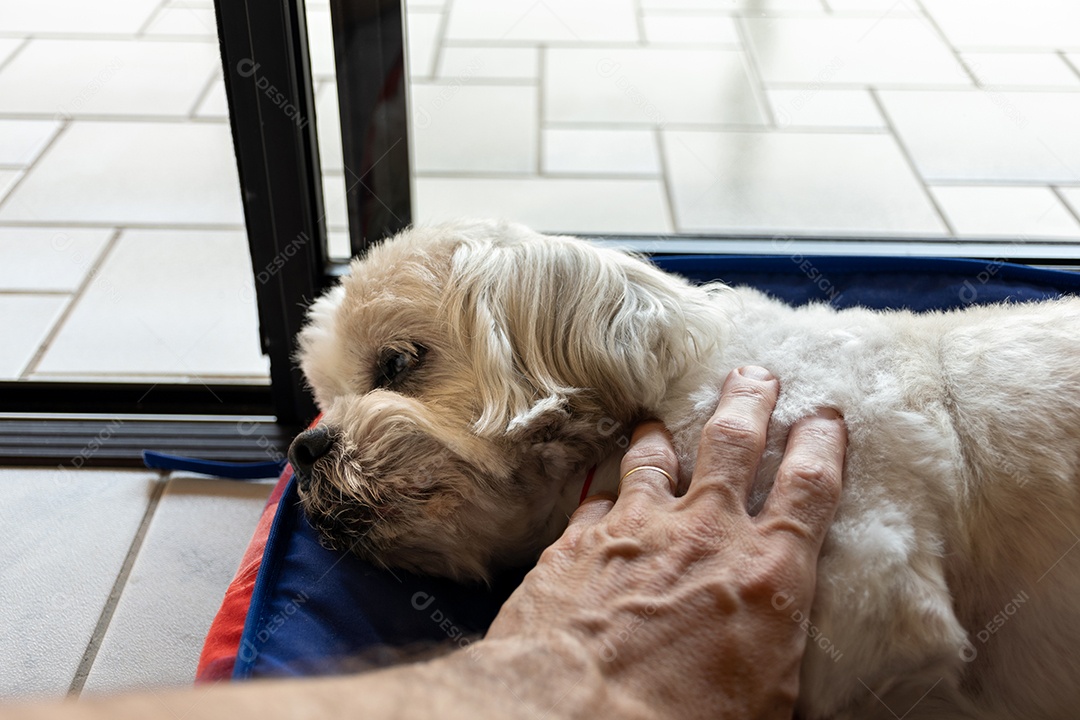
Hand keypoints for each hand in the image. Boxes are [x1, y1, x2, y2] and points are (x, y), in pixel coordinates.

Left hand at [486, 366, 845, 719]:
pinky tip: (603, 488)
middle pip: (734, 442)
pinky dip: (606, 490)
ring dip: (662, 437)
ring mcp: (638, 529)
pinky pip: (598, 497)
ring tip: (659, 424)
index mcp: (767, 572)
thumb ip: (775, 646)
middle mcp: (705, 533)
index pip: (808, 486)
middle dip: (749, 400)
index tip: (825, 416)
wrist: (574, 716)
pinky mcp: (580, 541)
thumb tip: (776, 645)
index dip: (821, 443)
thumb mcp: (767, 701)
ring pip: (655, 456)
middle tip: (755, 374)